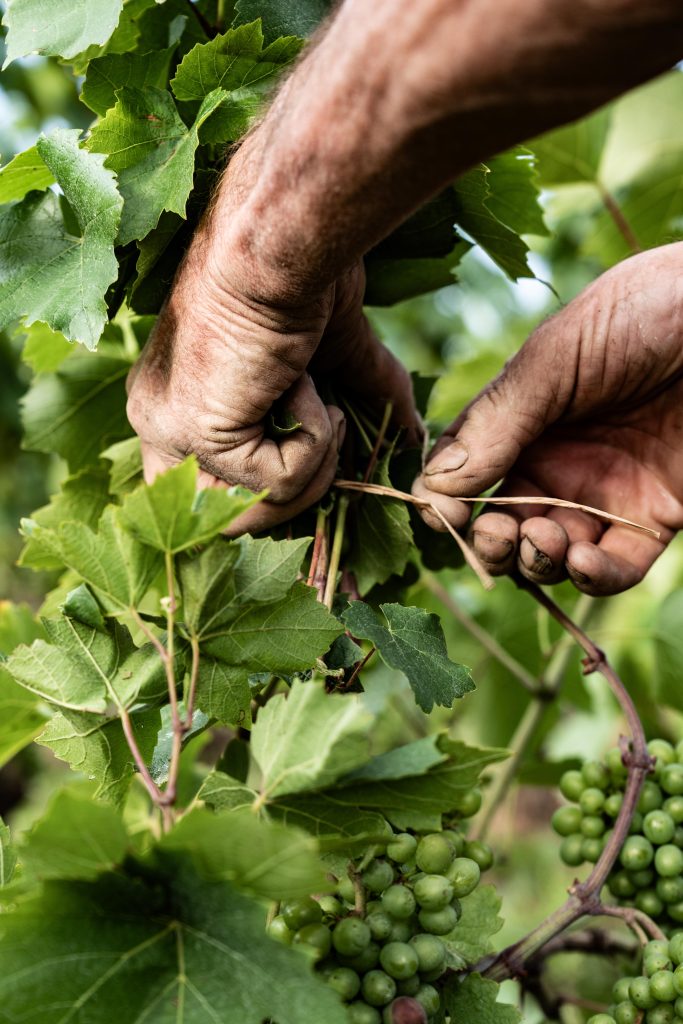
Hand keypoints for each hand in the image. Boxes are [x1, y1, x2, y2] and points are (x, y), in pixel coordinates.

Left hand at [126, 214, 419, 537]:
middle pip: (226, 518)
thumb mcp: (335, 357)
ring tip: (322, 402)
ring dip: (312, 466)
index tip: (328, 453)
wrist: (283, 241)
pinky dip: (314, 438)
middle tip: (331, 426)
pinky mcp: (197, 434)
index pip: (213, 495)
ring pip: (251, 512)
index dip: (277, 492)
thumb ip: (361, 402)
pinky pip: (277, 482)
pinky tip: (303, 381)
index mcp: (178, 405)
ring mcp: (168, 431)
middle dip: (298, 492)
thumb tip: (413, 439)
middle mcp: (157, 423)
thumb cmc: (300, 279)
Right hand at [414, 243, 682, 594]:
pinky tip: (582, 561)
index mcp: (518, 418)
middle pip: (503, 523)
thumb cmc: (642, 315)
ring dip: (536, 560)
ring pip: (551, 553)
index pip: (464, 472)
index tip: (445, 516)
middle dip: (491, 542)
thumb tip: (433, 484)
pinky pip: (614, 566)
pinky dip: (592, 577)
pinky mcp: (654, 517)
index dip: (447, 501)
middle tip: (498, 537)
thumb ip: (496, 423)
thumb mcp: (554, 360)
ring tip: (545, 538)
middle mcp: (555, 461)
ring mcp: (603, 492)